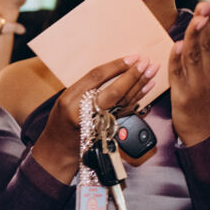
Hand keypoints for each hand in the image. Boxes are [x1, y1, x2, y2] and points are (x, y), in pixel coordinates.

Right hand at [33, 55, 158, 182]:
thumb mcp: (64, 101)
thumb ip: (84, 88)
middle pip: (113, 91)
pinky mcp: (107, 131)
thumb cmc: (60, 124)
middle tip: (147, 63)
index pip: (96, 77)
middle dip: (132, 75)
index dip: (116, 66)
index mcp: (70, 99)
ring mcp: (97, 123)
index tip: (132, 57)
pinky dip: (138, 98)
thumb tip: (112, 70)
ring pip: (123, 102)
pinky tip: (147, 88)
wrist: (57, 152)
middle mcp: (84, 111)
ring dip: (140, 85)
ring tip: (152, 72)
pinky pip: (126, 112)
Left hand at [169, 2, 209, 145]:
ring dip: (193, 38)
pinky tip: (177, 45)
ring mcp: (196, 84)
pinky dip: (177, 60)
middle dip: (205, 24)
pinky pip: (177, 74)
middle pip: (207, 45)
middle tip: (204, 6)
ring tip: (195, 20)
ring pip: (193, 56)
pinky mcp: (181, 94)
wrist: (204, 130)